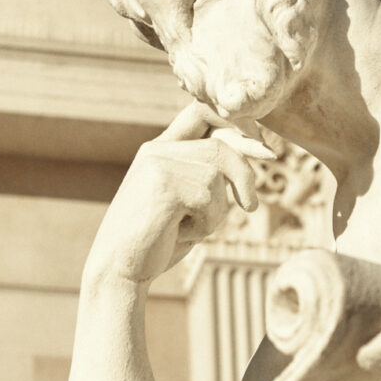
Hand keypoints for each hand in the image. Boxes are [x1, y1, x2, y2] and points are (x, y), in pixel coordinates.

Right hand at [86, 103, 275, 286]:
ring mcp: (158, 164)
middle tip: (250, 205)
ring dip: (217, 211)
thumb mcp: (188, 200)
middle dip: (245, 173)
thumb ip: (211, 173)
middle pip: (219, 145)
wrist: (119, 269)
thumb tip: (257, 148)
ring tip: (191, 228)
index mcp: (161, 148)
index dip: (236, 123)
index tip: (261, 148)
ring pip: (217, 175)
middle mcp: (157, 150)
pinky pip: (208, 198)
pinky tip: (179, 234)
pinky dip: (205, 224)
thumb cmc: (157, 238)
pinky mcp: (162, 185)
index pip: (202, 111)